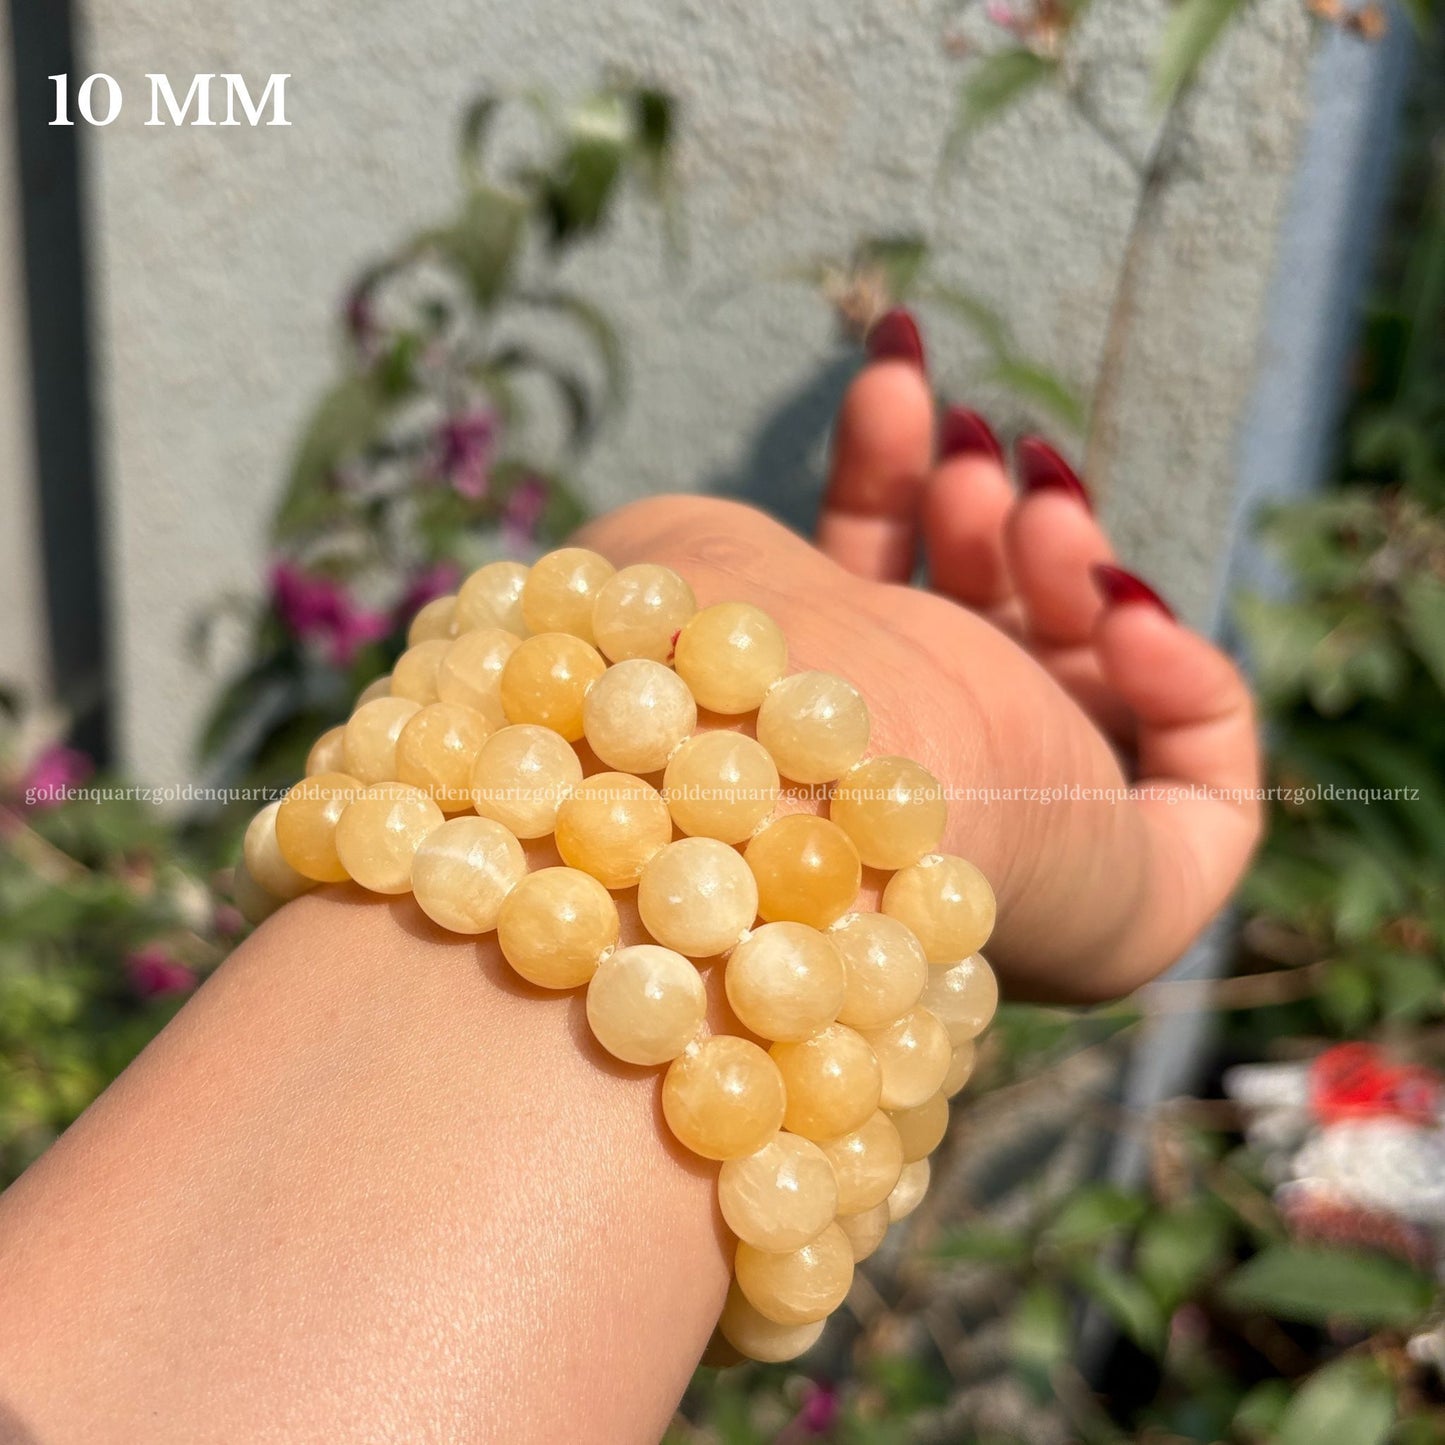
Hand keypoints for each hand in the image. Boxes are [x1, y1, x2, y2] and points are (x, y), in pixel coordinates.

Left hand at [579, 311, 1262, 999]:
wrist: (776, 822)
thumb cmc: (706, 694)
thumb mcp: (696, 575)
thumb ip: (728, 544)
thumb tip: (755, 516)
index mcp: (803, 728)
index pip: (865, 608)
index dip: (888, 488)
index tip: (897, 383)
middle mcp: (914, 794)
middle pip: (982, 637)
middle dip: (983, 513)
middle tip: (976, 444)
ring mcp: (1030, 852)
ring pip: (1089, 692)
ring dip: (1076, 565)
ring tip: (1037, 502)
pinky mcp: (1131, 902)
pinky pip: (1206, 790)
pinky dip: (1187, 681)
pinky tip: (1122, 609)